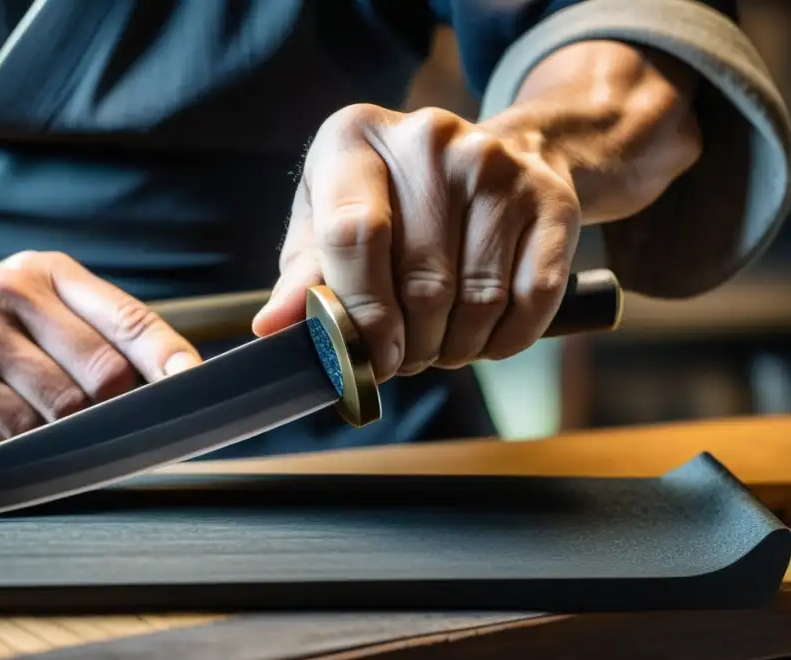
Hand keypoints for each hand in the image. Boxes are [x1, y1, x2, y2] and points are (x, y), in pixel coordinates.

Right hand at [0, 251, 200, 453]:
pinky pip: (11, 447)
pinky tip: (9, 433)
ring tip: (45, 420)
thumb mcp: (36, 295)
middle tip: (103, 416)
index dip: (168, 359)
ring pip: (57, 420)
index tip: (199, 386)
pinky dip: (25, 453)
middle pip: (99, 380)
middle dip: (113, 408)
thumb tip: (173, 379)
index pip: (125, 320)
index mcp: (39, 274)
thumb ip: (99, 326)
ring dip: (67, 435)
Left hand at [252, 104, 581, 381]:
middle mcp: (427, 138)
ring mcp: (496, 165)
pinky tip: (484, 337)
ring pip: (477, 301)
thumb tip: (272, 328)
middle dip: (409, 346)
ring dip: (455, 349)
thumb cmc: (390, 202)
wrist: (498, 155)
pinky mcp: (550, 199)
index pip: (354, 236)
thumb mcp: (327, 223)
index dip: (360, 315)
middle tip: (401, 359)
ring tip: (439, 345)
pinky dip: (504, 341)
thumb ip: (303, 276)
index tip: (366, 359)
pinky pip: (532, 300)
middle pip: (421, 282)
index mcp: (355, 137)